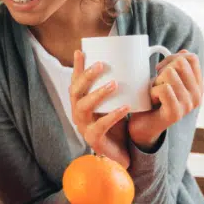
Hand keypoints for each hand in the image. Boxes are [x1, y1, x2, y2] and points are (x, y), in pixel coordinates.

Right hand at [70, 50, 130, 167]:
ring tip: (114, 84)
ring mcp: (83, 126)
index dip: (77, 67)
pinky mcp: (93, 139)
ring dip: (98, 94)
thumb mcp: (114, 104)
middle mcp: (77, 113)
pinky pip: (100, 125)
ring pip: (83, 107)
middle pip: (75, 92)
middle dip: (86, 77)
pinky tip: (125, 107)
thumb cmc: (117, 125)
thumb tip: (129, 65)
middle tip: (101, 65)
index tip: (81, 51)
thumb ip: (116, 89)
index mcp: (80, 103)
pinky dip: (112, 115)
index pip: (75, 82)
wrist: (121, 153)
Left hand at [127, 50, 202, 149]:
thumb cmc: (152, 99)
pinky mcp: (176, 113)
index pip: (191, 58)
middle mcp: (197, 95)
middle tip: (156, 85)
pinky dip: (152, 91)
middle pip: (180, 63)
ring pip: (170, 73)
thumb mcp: (164, 79)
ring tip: (154, 94)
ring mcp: (188, 105)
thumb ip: (175, 66)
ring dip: (155, 82)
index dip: (171, 58)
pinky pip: (164, 88)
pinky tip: (152, 101)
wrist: (142, 126)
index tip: (161, 70)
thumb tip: (184, 52)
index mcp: (198, 85)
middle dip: (162, 70)